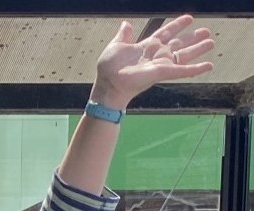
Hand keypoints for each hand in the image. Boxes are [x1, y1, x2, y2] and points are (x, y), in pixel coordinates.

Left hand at [91, 14, 213, 109]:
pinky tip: (209, 66)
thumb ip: (124, 35)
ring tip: (211, 43)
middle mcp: (157, 54)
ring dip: (198, 49)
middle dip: (193, 38)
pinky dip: (196, 69)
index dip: (177, 25)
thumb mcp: (116, 46)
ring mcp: (161, 64)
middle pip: (179, 43)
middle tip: (207, 31)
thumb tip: (126, 23)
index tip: (189, 18)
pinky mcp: (163, 72)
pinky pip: (183, 70)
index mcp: (147, 46)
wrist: (108, 84)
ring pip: (185, 55)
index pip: (166, 32)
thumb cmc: (108, 68)